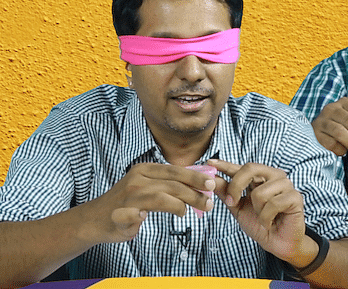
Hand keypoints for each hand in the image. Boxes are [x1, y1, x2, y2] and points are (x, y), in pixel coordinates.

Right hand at [84, 163, 214, 242]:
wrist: (95, 218)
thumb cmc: (128, 203)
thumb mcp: (149, 186)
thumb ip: (170, 184)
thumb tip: (201, 185)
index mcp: (145, 170)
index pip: (175, 171)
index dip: (195, 177)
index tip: (212, 183)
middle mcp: (137, 180)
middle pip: (172, 185)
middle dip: (194, 194)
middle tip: (208, 203)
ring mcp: (127, 197)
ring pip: (160, 198)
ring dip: (180, 206)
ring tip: (188, 212)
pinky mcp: (119, 214)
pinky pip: (134, 214)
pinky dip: (140, 216)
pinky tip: (145, 218)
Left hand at [207, 159, 306, 261]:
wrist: (278, 243)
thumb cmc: (260, 224)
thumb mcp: (238, 209)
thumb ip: (227, 193)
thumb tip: (212, 180)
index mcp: (262, 177)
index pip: (242, 167)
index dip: (226, 164)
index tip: (210, 162)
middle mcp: (275, 176)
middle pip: (251, 168)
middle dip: (236, 186)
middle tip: (232, 202)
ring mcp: (286, 185)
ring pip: (260, 192)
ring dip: (257, 211)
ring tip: (263, 218)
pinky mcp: (295, 197)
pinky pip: (273, 204)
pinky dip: (266, 218)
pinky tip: (270, 222)